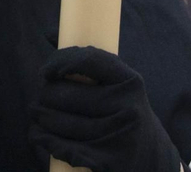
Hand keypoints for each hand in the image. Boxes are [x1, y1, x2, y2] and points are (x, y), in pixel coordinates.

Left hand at [30, 46, 181, 171]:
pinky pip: (63, 147)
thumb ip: (90, 63)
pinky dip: (44, 140)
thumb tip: (50, 32)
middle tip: (40, 96)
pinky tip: (38, 134)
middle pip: (67, 94)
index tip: (47, 70)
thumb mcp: (121, 87)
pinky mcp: (106, 161)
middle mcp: (127, 107)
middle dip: (46, 95)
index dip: (61, 61)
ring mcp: (117, 136)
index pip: (89, 60)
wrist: (155, 161)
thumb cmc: (127, 114)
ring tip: (36, 113)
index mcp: (130, 82)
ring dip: (41, 117)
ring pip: (61, 123)